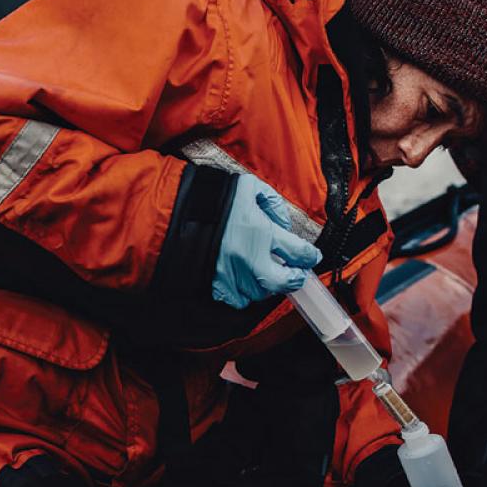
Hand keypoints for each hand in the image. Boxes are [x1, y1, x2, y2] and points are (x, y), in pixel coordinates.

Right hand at [212, 173, 321, 308]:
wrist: (175, 210)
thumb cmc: (211, 197)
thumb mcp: (248, 187)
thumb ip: (272, 202)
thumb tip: (282, 222)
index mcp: (259, 231)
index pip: (297, 251)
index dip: (309, 256)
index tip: (311, 257)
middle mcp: (247, 257)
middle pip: (282, 281)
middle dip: (294, 279)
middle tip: (297, 274)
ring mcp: (230, 273)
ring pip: (260, 292)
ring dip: (268, 285)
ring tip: (268, 274)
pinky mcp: (214, 282)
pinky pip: (237, 300)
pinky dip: (244, 294)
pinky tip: (245, 282)